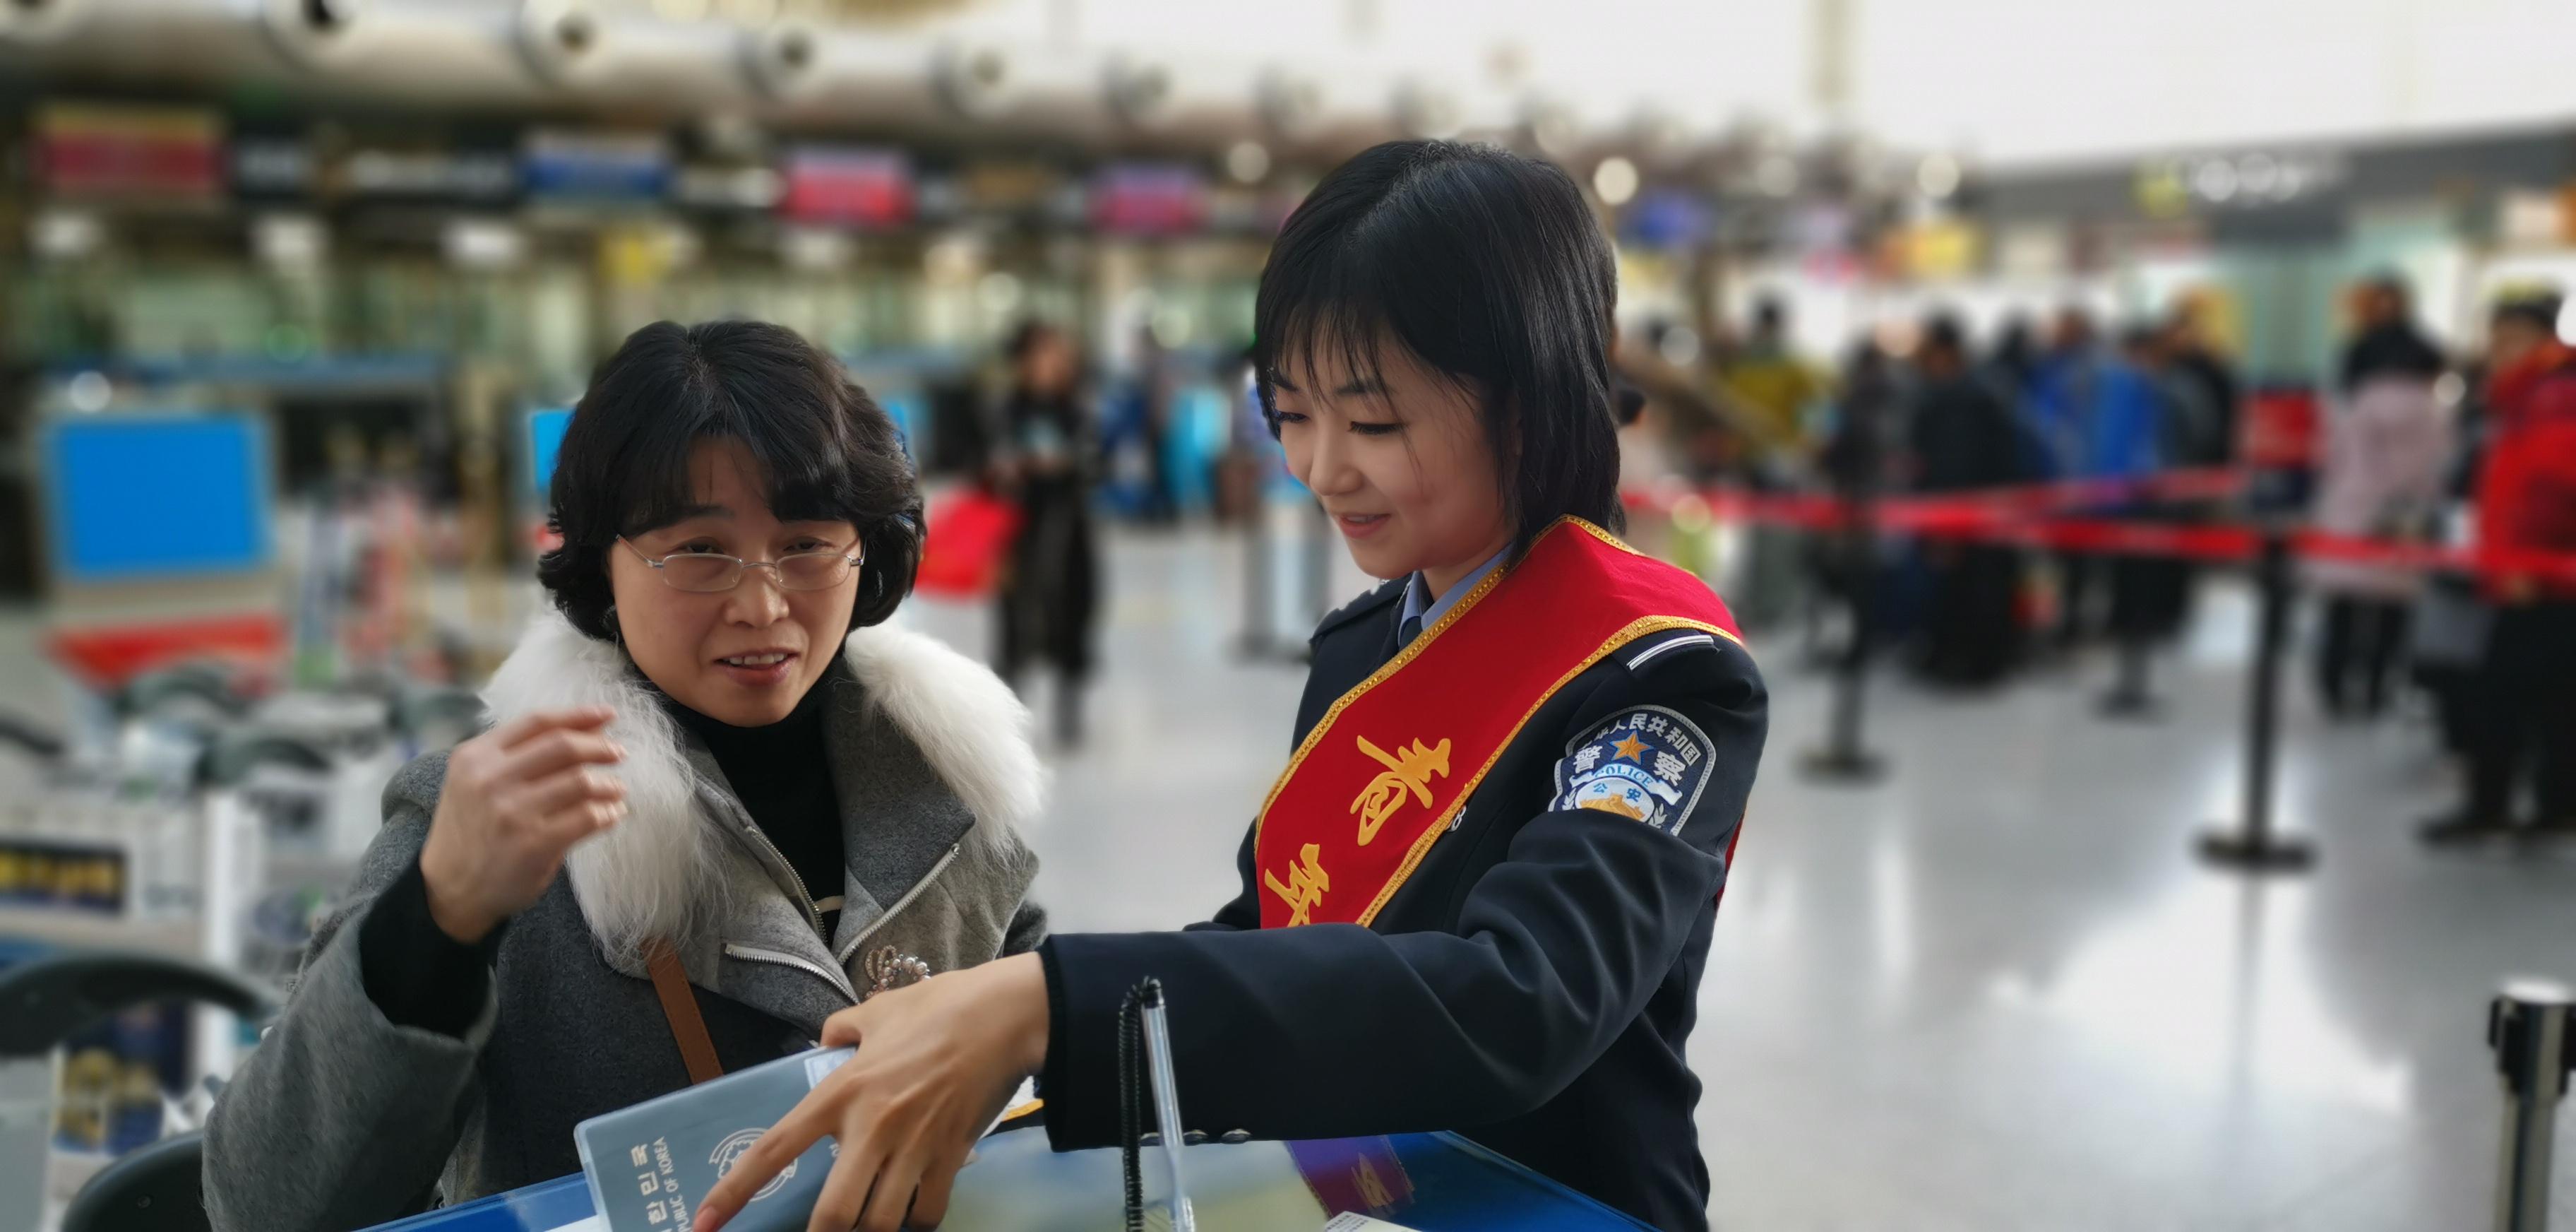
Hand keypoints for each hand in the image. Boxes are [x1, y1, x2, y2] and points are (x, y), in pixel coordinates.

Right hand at [418, 707, 625, 943]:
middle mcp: (490, 779)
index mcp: (475, 756)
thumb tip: (588, 727)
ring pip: (581, 781)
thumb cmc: (472, 830)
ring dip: (609, 784)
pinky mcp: (533, 843)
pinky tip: (613, 814)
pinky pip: (588, 817)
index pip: (538, 722)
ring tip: (617, 790)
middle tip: (619, 752)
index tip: (608, 714)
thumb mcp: (476, 782)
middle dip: (600, 746)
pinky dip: (609, 813)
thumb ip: (520, 754)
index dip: (579, 715)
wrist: (449, 890)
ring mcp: (512, 811)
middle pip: (563, 746)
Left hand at [697, 952, 1050, 1231]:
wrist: (1008, 1017)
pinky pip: (927, 1214)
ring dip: (875, 1229)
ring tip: (873, 1220)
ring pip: (882, 1223)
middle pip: (834, 1216)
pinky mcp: (952, 1158)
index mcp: (842, 1091)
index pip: (776, 1148)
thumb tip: (829, 1039)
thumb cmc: (943, 1008)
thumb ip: (844, 1028)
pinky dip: (918, 1221)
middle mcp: (872, 1128)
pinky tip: (915, 1211)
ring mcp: (914, 1148)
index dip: (734, 1191)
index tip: (705, 1223)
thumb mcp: (880, 1010)